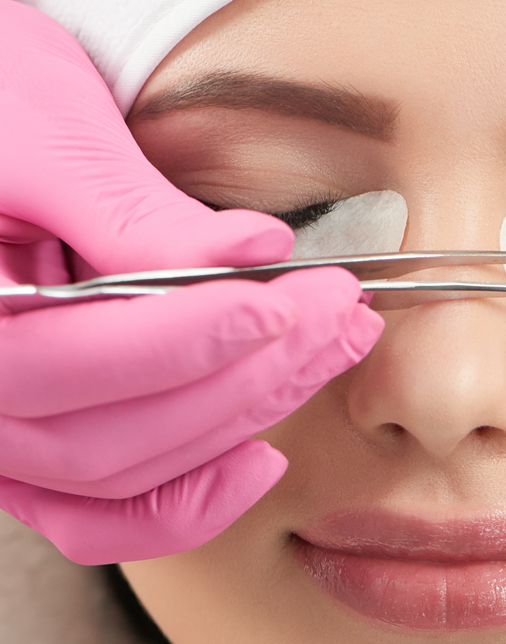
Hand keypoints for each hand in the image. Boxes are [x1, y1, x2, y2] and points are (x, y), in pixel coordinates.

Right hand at [0, 0, 382, 564]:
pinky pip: (94, 515)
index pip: (69, 358)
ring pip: (115, 474)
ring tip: (328, 349)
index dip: (191, 338)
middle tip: (337, 315)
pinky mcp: (24, 441)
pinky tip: (261, 456)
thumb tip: (257, 253)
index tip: (287, 299)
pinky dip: (181, 503)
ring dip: (239, 421)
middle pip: (104, 436)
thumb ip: (134, 209)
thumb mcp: (42, 128)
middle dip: (244, 379)